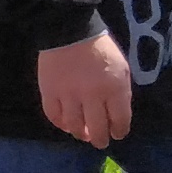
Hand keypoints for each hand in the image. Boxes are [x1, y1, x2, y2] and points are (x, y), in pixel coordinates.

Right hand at [36, 30, 134, 146]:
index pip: (120, 120)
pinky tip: (66, 125)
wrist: (70, 30)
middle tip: (100, 142)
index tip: (117, 134)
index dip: (119, 131)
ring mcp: (69, 95)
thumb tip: (116, 114)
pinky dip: (60, 124)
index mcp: (114, 88)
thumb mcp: (122, 67)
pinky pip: (54, 116)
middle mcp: (92, 96)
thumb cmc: (101, 48)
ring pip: (75, 126)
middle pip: (98, 128)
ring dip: (81, 134)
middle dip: (101, 139)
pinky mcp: (49, 92)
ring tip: (83, 135)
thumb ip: (121, 92)